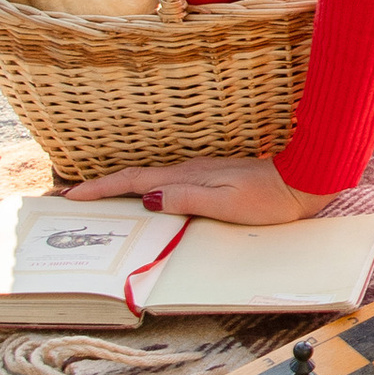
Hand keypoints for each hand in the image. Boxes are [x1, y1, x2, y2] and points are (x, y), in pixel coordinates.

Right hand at [64, 155, 332, 226]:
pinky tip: (145, 198)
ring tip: (98, 199)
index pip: (133, 182)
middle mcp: (189, 172)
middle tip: (72, 198)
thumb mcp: (226, 203)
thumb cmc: (269, 198)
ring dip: (121, 188)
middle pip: (135, 179)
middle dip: (102, 187)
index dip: (101, 188)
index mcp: (187, 177)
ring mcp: (200, 173)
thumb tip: (149, 198)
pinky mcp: (211, 178)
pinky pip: (168, 184)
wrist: (302, 180)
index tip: (70, 195)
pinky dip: (146, 190)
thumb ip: (187, 199)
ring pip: (150, 180)